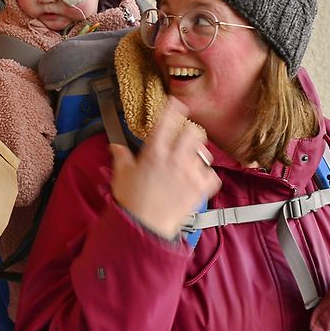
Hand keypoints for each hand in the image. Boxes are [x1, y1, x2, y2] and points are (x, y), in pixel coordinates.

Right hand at [109, 99, 219, 238]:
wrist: (145, 227)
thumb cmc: (131, 201)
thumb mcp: (121, 175)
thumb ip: (121, 157)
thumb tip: (116, 146)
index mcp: (153, 152)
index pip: (166, 121)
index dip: (173, 108)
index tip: (177, 103)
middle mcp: (174, 159)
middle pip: (193, 132)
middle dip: (191, 132)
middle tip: (186, 138)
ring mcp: (189, 173)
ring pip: (204, 153)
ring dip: (198, 155)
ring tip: (191, 161)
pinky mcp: (199, 189)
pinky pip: (213, 175)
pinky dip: (208, 176)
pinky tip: (200, 178)